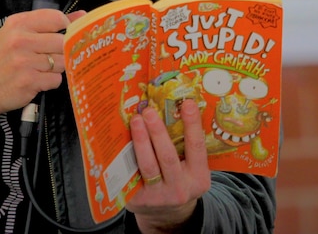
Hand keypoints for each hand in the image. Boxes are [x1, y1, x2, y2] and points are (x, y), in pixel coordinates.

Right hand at [0, 9, 84, 151]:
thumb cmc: (1, 58)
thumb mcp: (17, 34)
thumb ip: (48, 23)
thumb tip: (81, 16)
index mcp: (18, 23)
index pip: (55, 17)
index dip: (65, 26)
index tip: (62, 34)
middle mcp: (21, 40)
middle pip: (62, 41)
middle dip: (61, 51)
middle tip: (51, 56)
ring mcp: (24, 61)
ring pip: (61, 61)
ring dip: (57, 67)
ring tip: (42, 69)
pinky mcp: (29, 81)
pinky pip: (56, 79)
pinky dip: (51, 82)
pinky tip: (38, 80)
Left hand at [126, 99, 210, 232]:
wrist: (166, 213)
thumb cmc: (178, 178)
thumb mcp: (190, 168)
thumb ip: (185, 146)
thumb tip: (172, 106)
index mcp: (198, 177)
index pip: (196, 148)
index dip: (192, 125)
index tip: (188, 103)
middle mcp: (180, 189)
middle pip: (168, 157)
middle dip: (157, 132)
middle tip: (149, 111)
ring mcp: (158, 196)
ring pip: (148, 166)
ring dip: (140, 141)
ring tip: (135, 121)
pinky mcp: (139, 199)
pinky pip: (131, 175)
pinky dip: (125, 156)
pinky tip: (119, 140)